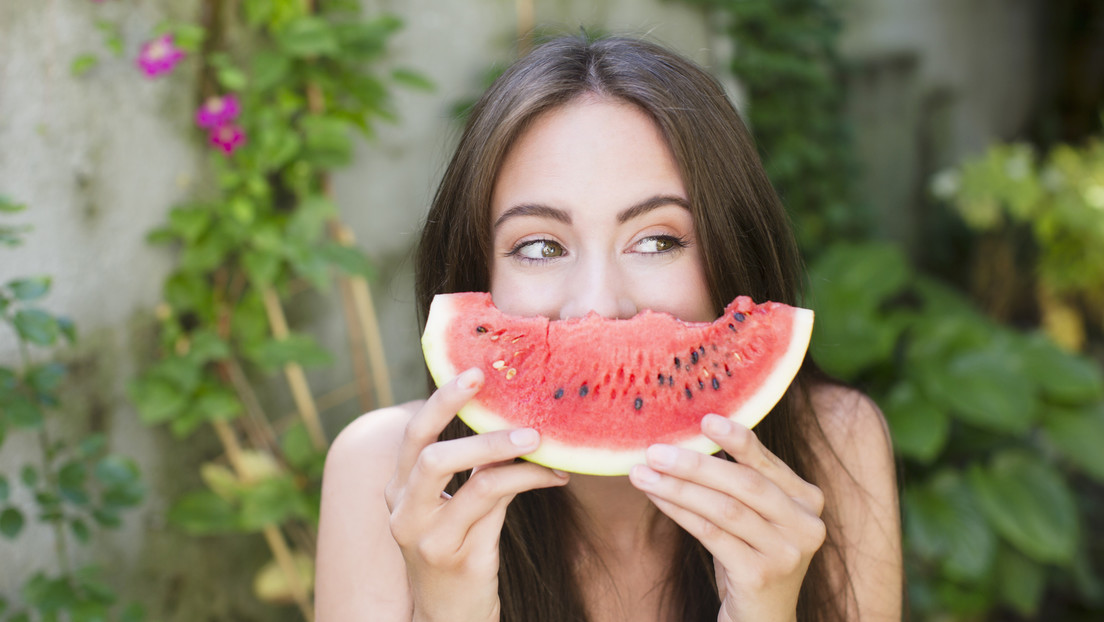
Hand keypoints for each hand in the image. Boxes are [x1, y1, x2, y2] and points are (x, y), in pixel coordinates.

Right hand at [384, 368, 569, 621]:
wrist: (449, 620)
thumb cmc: (458, 554)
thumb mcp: (453, 509)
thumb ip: (470, 470)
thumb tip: (511, 419)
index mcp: (398, 491)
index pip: (413, 435)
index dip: (442, 400)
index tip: (474, 370)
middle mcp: (403, 512)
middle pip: (427, 451)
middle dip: (457, 411)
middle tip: (495, 387)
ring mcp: (427, 538)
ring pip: (465, 477)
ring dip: (503, 449)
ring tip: (538, 437)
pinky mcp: (458, 558)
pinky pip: (494, 503)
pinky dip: (527, 481)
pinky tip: (554, 476)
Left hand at [629, 414, 825, 621]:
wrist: (761, 619)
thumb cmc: (750, 558)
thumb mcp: (754, 518)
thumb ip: (741, 482)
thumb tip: (691, 439)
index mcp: (808, 501)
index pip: (766, 464)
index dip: (737, 439)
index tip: (706, 418)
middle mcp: (806, 525)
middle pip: (744, 484)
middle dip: (696, 464)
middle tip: (656, 450)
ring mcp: (786, 553)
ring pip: (724, 509)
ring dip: (678, 487)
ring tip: (643, 473)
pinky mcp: (760, 576)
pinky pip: (712, 534)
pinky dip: (680, 511)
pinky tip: (656, 497)